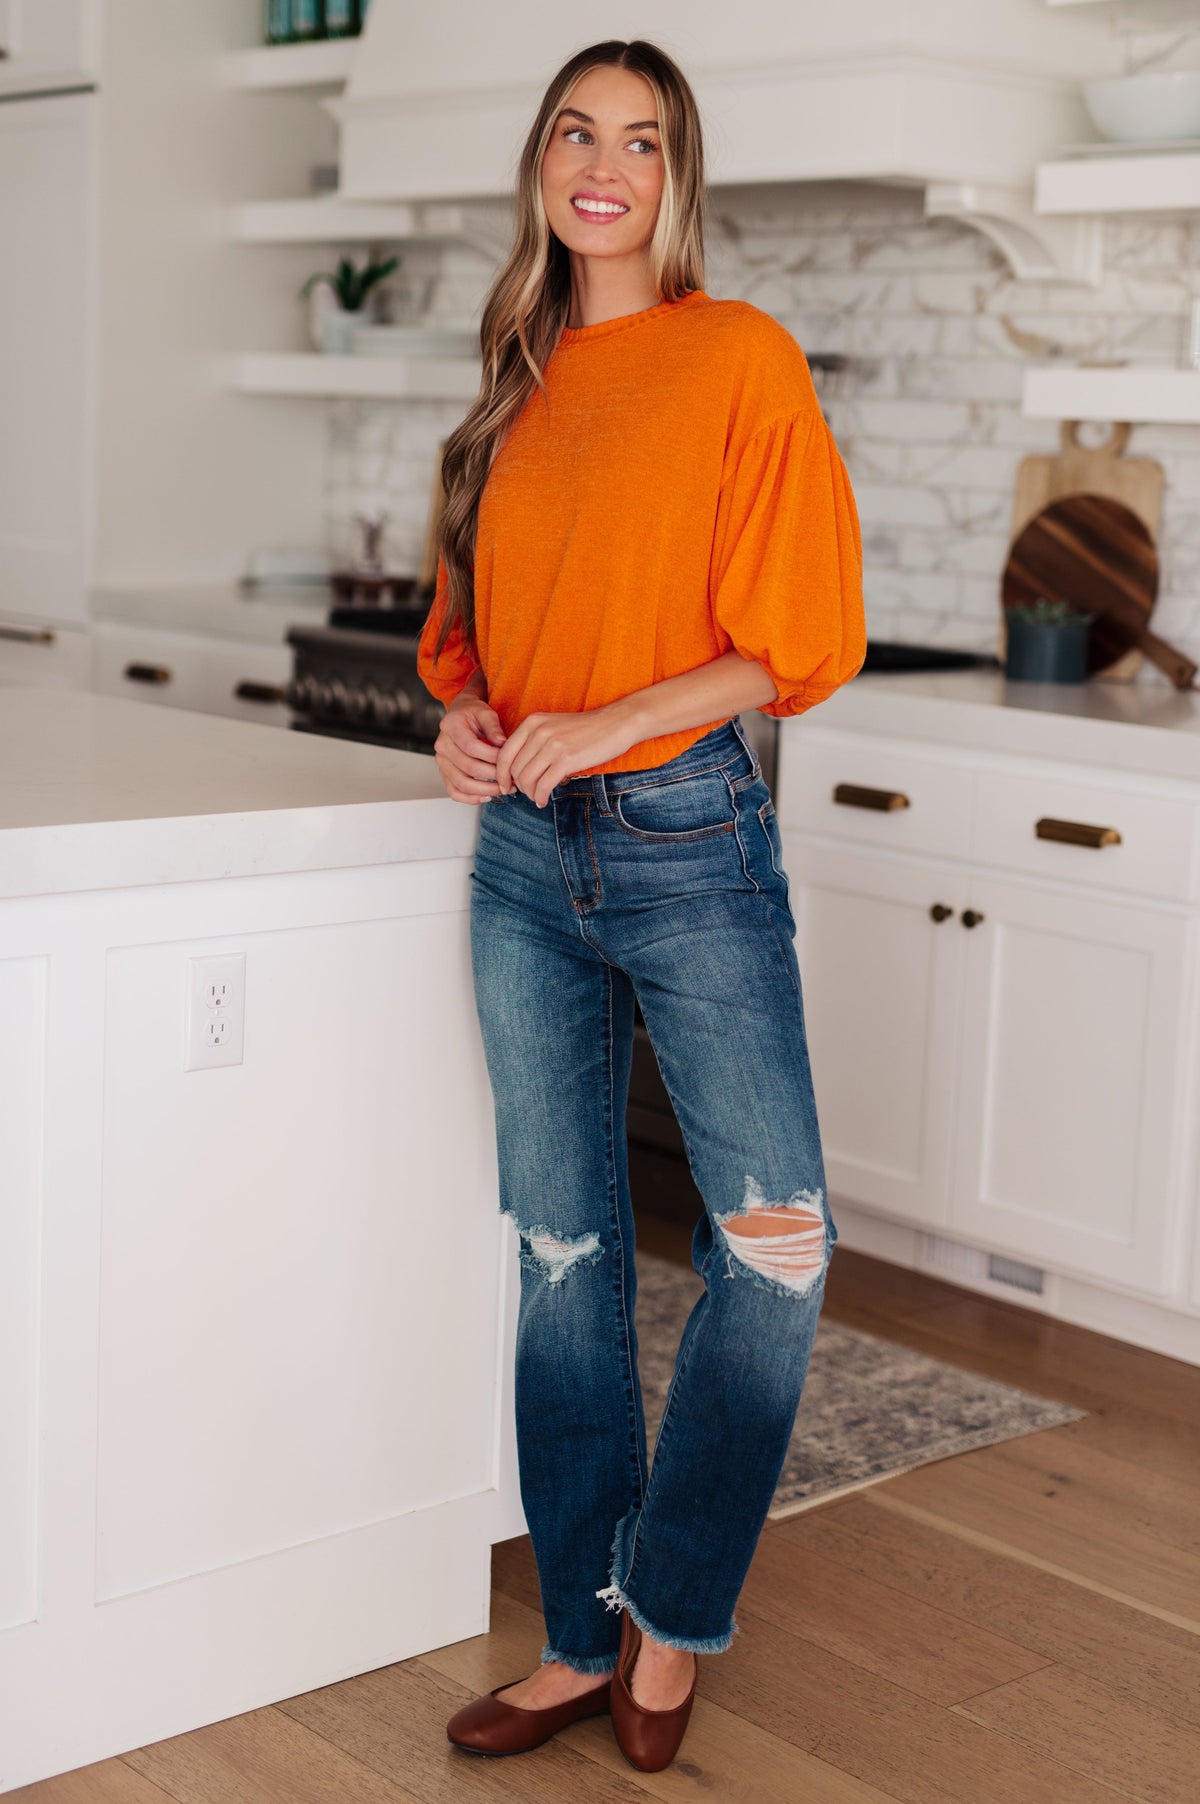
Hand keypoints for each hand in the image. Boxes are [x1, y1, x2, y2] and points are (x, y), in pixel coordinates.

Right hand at [433, 691, 507, 804]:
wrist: (460, 715)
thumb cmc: (473, 714)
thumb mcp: (486, 713)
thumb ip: (494, 727)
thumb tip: (502, 743)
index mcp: (451, 726)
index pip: (471, 747)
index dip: (492, 756)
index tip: (508, 760)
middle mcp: (442, 745)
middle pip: (468, 767)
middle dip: (493, 775)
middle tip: (510, 778)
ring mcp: (442, 761)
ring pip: (461, 783)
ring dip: (485, 790)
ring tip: (503, 789)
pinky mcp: (444, 773)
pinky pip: (454, 791)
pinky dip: (470, 798)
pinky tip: (487, 796)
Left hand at [495, 705, 642, 807]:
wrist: (616, 723)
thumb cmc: (586, 729)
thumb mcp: (553, 726)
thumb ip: (534, 741)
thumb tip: (517, 769)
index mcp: (532, 722)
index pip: (504, 753)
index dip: (501, 774)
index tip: (506, 785)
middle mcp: (538, 732)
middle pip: (514, 769)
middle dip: (518, 786)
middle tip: (527, 794)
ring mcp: (552, 745)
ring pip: (527, 779)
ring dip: (530, 794)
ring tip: (537, 797)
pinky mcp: (566, 759)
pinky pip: (543, 785)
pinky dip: (540, 797)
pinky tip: (543, 801)